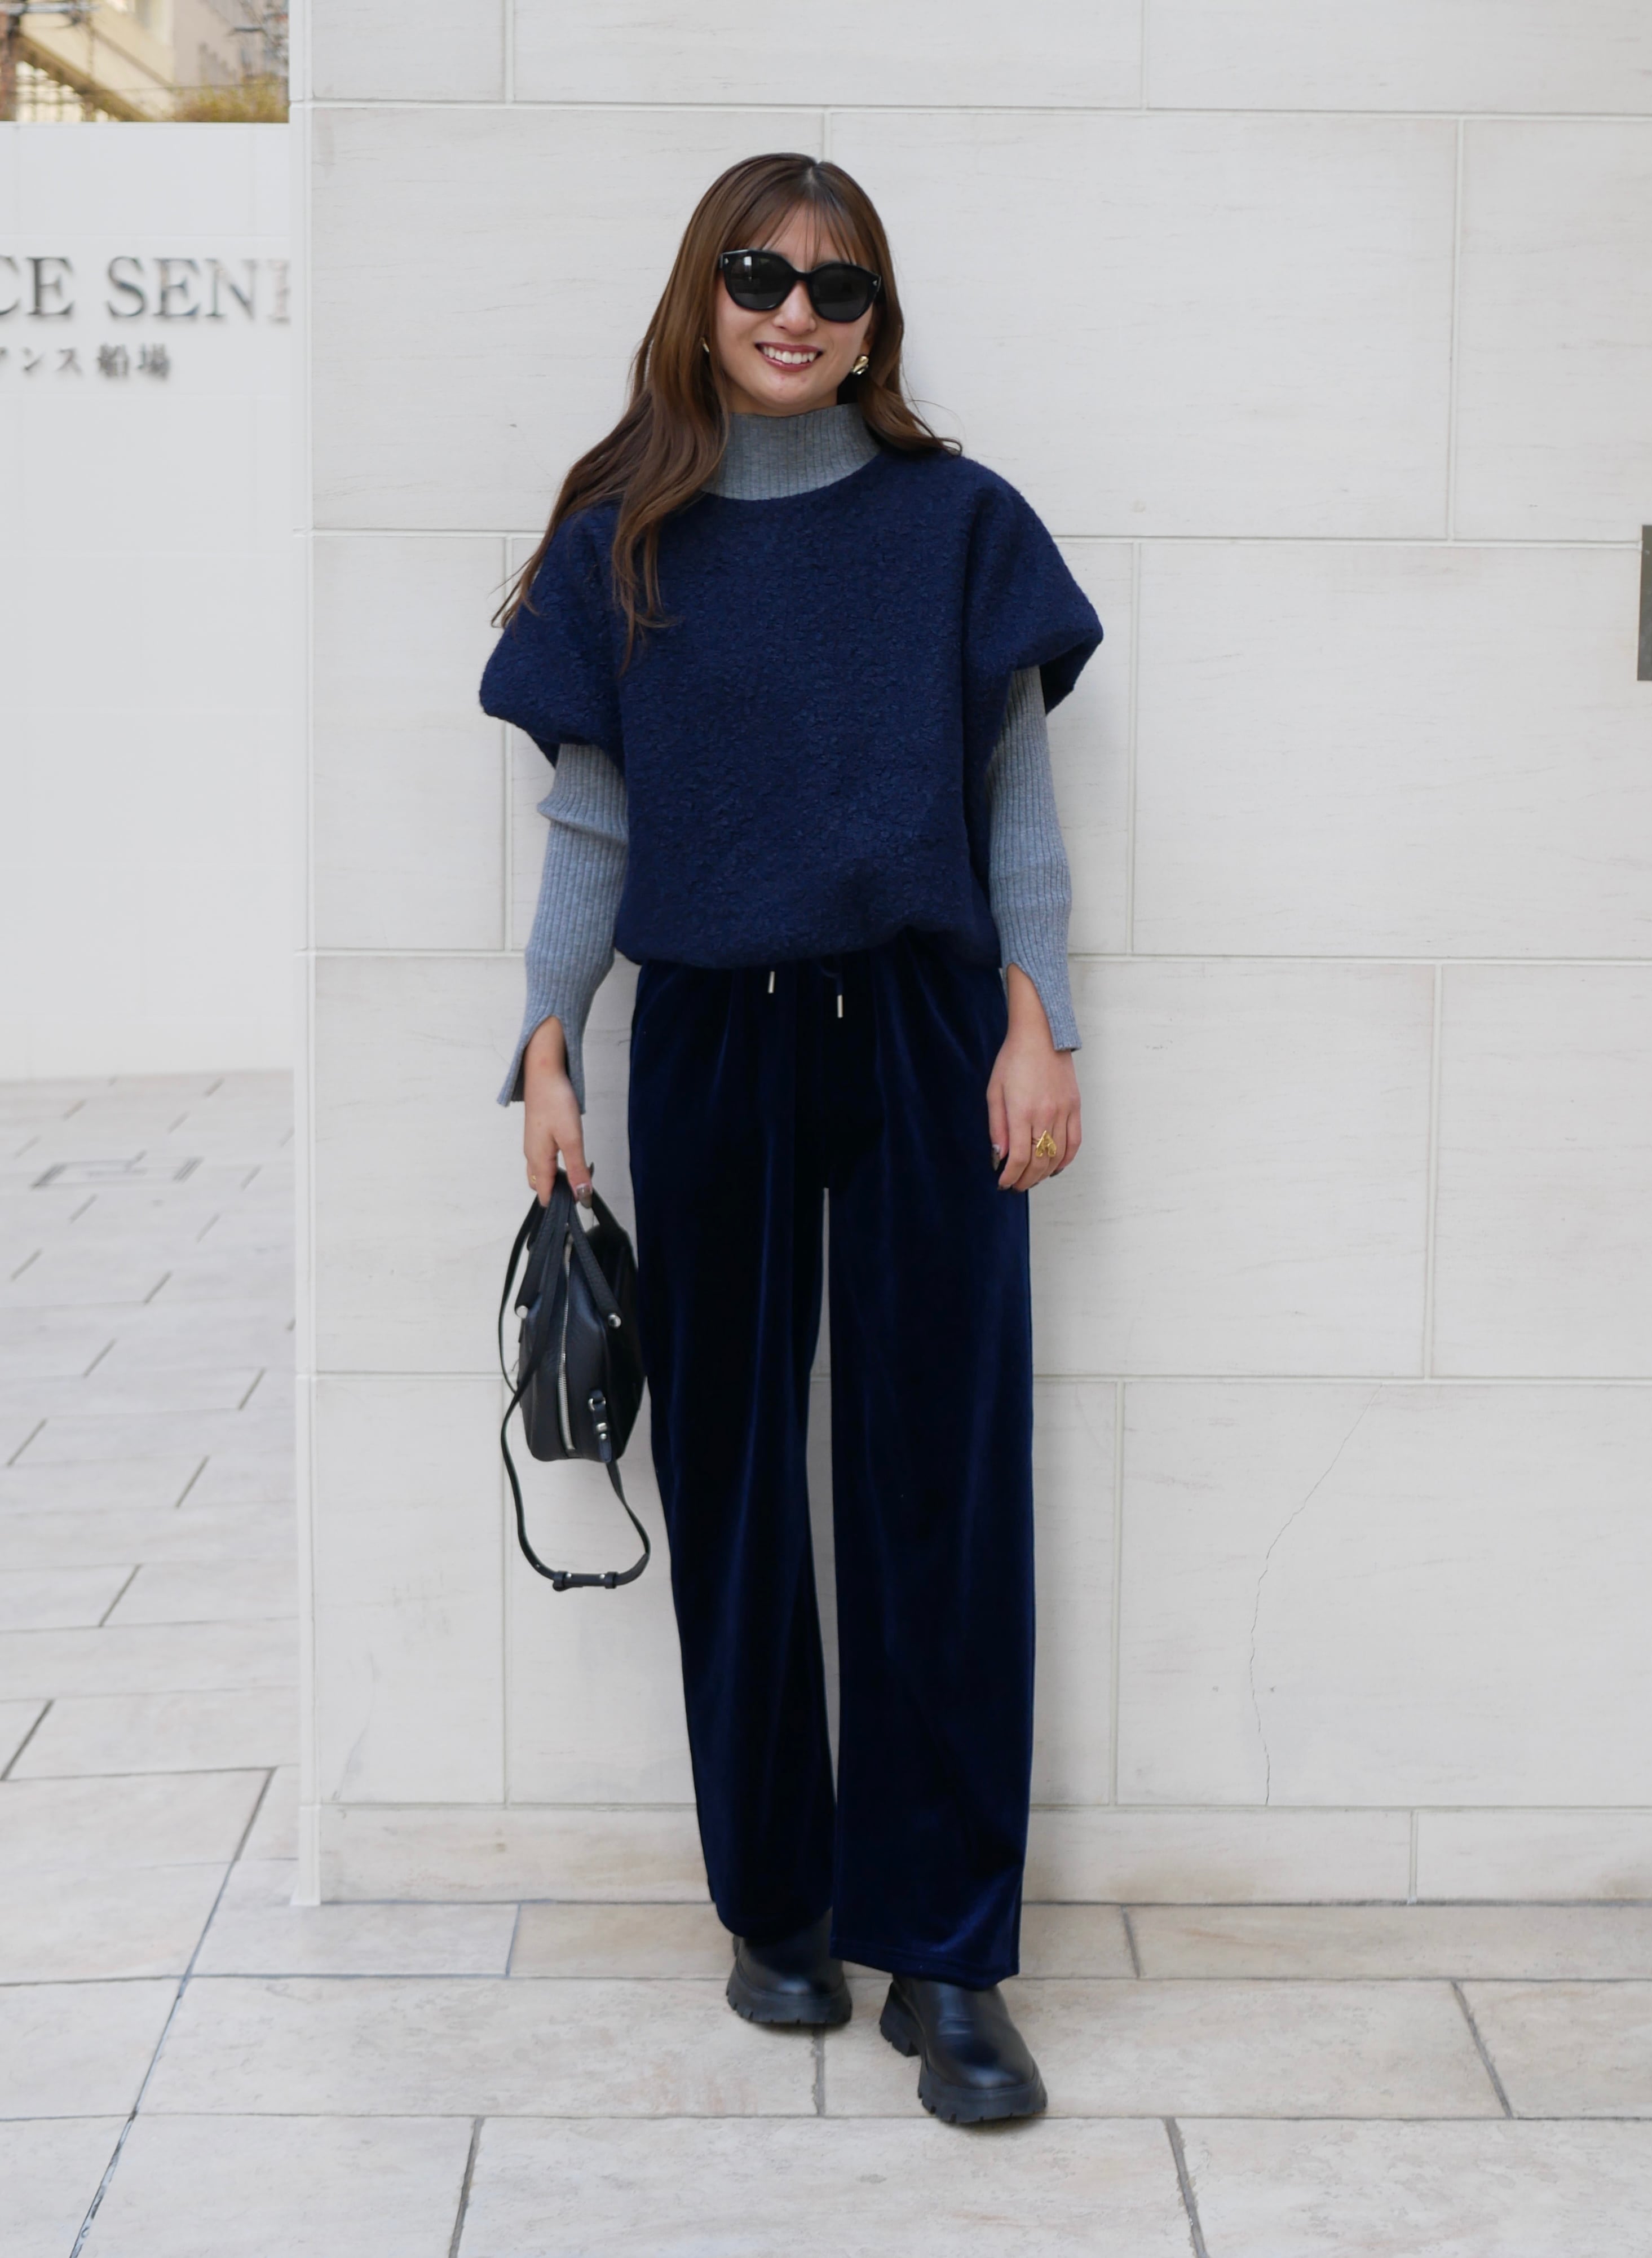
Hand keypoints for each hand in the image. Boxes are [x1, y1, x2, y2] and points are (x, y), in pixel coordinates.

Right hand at [522, 1016, 592, 1207]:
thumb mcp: (572, 1139)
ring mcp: (533, 1145)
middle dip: (559, 1194)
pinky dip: (556, 1166)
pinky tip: (571, 1158)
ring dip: (558, 1179)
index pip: (545, 1195)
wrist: (544, 1072)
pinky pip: (544, 1160)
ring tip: (579, 1176)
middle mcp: (531, 1155)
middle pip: (542, 1186)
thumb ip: (578, 1169)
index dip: (561, 1205)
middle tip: (582, 1191)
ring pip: (542, 1173)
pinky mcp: (537, 1135)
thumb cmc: (556, 1102)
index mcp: (538, 1160)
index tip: (579, 1208)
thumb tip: (583, 1197)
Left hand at [987, 965, 1081, 1192]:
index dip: (1011, 1176)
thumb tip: (999, 1157)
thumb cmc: (1013, 1059)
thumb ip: (996, 1127)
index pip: (1019, 1158)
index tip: (1003, 1183)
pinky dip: (1065, 1160)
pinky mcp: (1076, 1107)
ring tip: (1032, 1179)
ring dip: (1044, 1174)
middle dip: (1026, 1180)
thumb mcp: (994, 1092)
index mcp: (1022, 1112)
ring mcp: (1064, 1112)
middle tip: (1016, 1186)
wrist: (1042, 1035)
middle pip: (1039, 1162)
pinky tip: (1054, 1168)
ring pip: (1057, 1156)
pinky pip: (1074, 1142)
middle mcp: (1045, 1115)